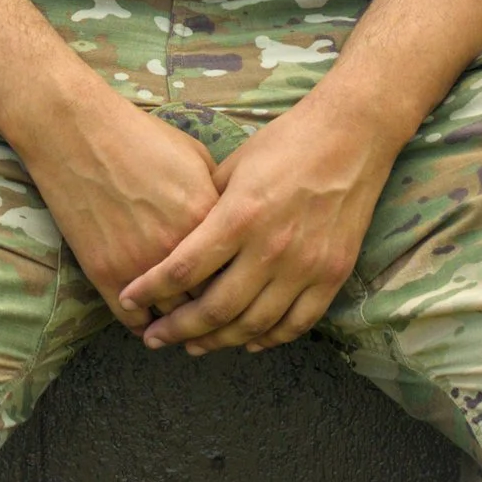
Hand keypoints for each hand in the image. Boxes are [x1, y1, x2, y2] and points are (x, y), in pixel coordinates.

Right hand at [18, 81, 223, 322]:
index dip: (238, 280)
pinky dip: (145, 324)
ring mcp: (141, 264)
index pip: (239, 271)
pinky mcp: (105, 273)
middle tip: (213, 311)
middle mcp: (179, 247)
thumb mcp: (196, 156)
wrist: (77, 132)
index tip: (234, 283)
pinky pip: (134, 320)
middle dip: (214, 308)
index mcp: (210, 216)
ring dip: (179, 322)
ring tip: (183, 321)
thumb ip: (219, 197)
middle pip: (211, 302)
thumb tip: (232, 225)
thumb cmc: (139, 137)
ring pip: (173, 319)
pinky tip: (150, 319)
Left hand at [120, 90, 397, 353]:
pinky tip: (249, 342)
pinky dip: (269, 339)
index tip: (130, 300)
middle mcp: (271, 248)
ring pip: (254, 325)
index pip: (184, 269)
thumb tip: (179, 242)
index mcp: (239, 216)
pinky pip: (297, 323)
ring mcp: (305, 266)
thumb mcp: (234, 166)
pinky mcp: (333, 275)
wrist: (351, 135)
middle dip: (178, 330)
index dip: (151, 290)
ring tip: (195, 346)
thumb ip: (208, 208)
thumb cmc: (286, 142)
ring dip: (219, 341)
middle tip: (156, 338)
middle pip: (215, 308)